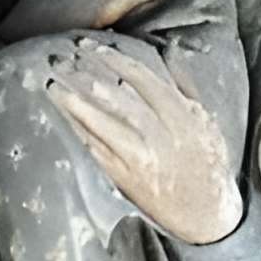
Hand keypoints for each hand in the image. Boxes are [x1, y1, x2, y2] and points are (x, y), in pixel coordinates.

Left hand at [50, 52, 239, 243]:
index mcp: (179, 113)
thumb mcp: (204, 119)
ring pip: (101, 122)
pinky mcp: (123, 176)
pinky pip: (96, 147)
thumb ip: (183, 84)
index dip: (111, 58)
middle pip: (115, 96)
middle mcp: (158, 132)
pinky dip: (80, 129)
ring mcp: (139, 156)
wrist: (205, 214)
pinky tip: (65, 116)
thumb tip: (169, 50)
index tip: (89, 46)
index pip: (139, 76)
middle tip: (62, 58)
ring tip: (53, 85)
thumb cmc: (207, 163)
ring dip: (74, 102)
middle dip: (86, 74)